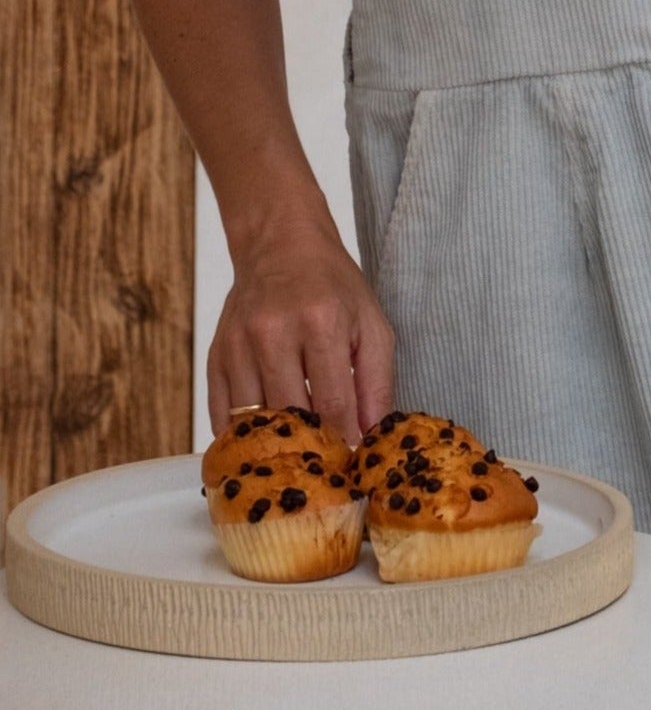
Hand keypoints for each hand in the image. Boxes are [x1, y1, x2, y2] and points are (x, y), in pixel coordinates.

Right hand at [208, 210, 394, 446]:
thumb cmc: (333, 287)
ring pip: (252, 421)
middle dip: (309, 448)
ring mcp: (238, 345)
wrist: (280, 245)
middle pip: (289, 416)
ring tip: (293, 458)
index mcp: (320, 322)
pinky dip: (242, 435)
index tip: (350, 461)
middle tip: (323, 464)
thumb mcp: (371, 325)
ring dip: (273, 444)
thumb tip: (370, 438)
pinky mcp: (215, 355)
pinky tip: (262, 441)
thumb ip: (377, 383)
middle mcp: (273, 332)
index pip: (332, 404)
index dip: (343, 441)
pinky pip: (221, 414)